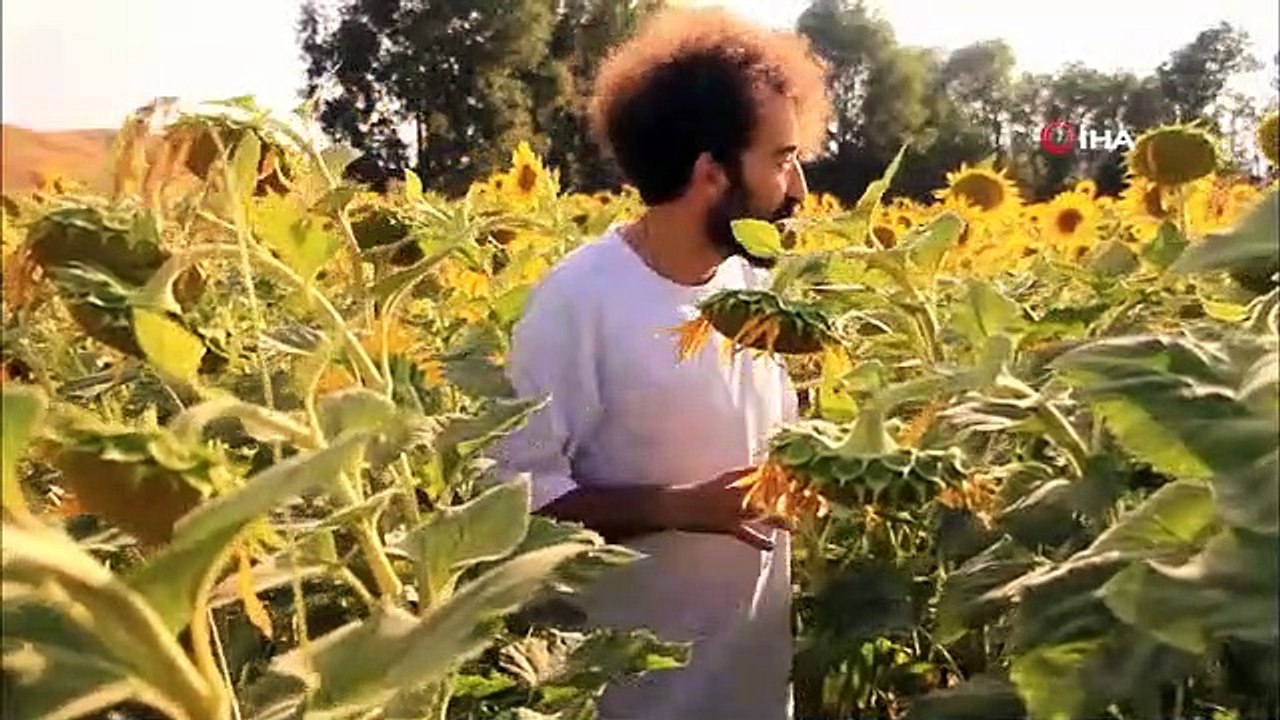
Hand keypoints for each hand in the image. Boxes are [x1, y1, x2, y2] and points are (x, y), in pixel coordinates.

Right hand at [665, 467, 785, 550]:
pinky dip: (758, 540)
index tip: (793, 474)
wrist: (676, 506)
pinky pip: (745, 534)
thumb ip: (740, 477)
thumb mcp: (720, 482)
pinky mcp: (725, 526)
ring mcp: (730, 509)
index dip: (776, 474)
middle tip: (801, 500)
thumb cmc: (697, 494)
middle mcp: (733, 492)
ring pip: (759, 513)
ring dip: (776, 520)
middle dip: (782, 498)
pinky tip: (770, 546)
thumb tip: (760, 472)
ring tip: (794, 525)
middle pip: (764, 493)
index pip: (758, 473)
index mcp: (730, 479)